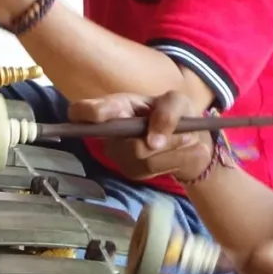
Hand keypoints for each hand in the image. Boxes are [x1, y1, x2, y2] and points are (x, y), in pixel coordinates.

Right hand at [69, 88, 214, 180]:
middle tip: (186, 132)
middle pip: (126, 143)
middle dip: (162, 136)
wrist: (190, 139)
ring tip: (188, 138)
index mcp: (114, 107)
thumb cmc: (174, 112)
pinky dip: (178, 159)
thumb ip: (167, 112)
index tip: (101, 115)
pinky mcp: (132, 172)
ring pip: (144, 158)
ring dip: (174, 148)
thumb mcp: (177, 101)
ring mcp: (118, 155)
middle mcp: (109, 133)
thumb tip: (151, 142)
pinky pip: (155, 170)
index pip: (82, 111)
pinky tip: (186, 152)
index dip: (86, 113)